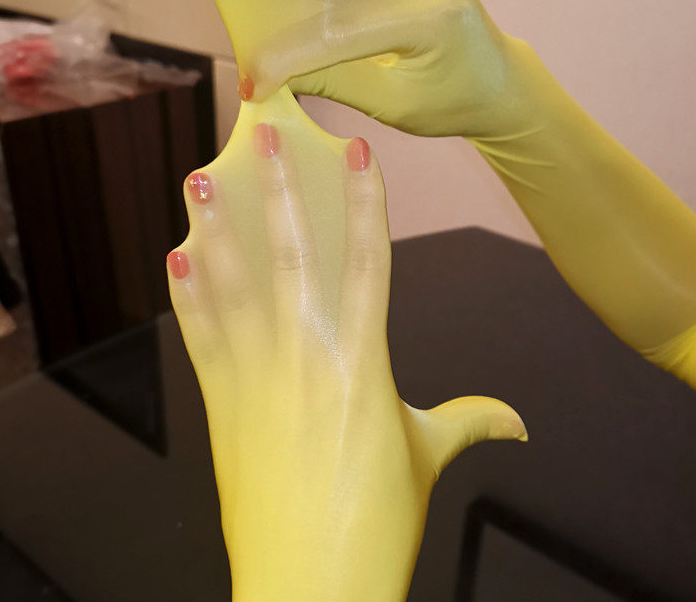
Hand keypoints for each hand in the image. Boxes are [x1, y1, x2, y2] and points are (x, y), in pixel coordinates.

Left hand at [167, 90, 525, 600]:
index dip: (365, 202)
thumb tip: (520, 425)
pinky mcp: (221, 404)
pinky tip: (176, 259)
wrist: (312, 584)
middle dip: (275, 188)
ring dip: (213, 228)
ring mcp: (255, 376)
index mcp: (364, 358)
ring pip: (232, 284)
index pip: (370, 260)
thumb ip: (472, 423)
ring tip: (195, 182)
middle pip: (291, 253)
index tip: (354, 154)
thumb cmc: (379, 518)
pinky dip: (187, 296)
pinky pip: (201, 336)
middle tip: (259, 137)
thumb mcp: (428, 457)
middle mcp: (306, 354)